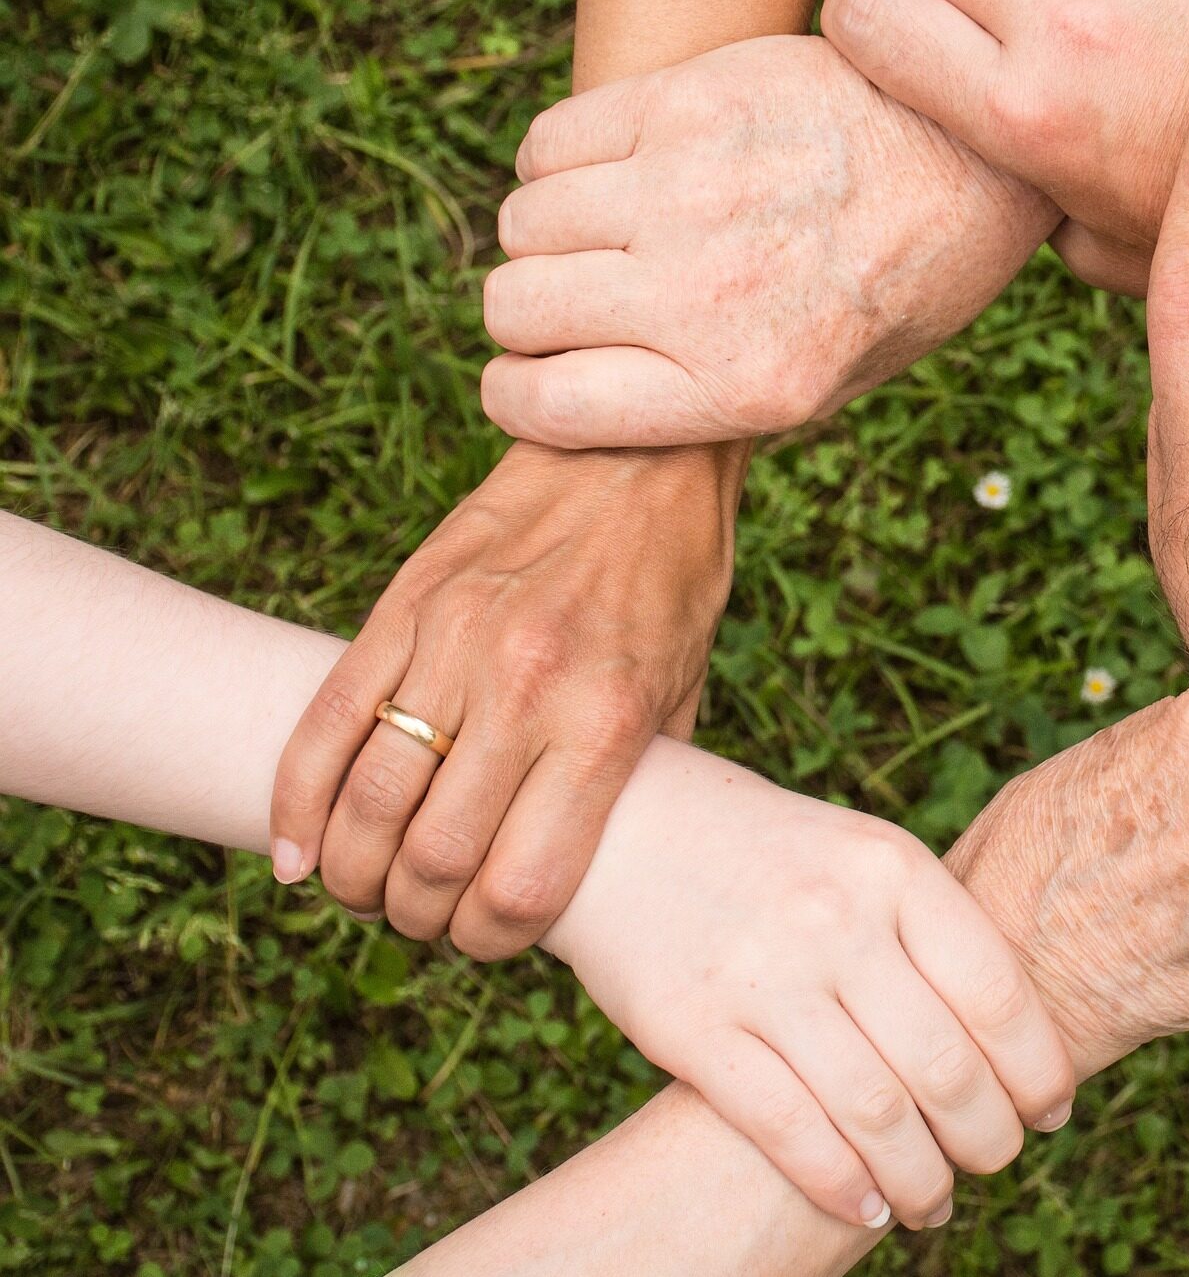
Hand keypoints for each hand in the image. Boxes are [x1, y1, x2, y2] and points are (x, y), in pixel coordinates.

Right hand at [269, 441, 741, 958]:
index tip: (487, 940)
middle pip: (432, 859)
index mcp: (604, 723)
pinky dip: (296, 801)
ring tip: (365, 888)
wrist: (637, 454)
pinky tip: (296, 851)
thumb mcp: (685, 692)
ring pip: (367, 800)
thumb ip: (636, 784)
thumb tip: (594, 871)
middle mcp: (525, 688)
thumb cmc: (672, 583)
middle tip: (423, 918)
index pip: (521, 886)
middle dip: (417, 917)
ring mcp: (454, 642)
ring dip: (353, 872)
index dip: (491, 942)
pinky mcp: (404, 604)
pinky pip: (327, 720)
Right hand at [479, 34, 1059, 447]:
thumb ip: (708, 401)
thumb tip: (585, 395)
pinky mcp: (689, 102)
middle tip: (574, 301)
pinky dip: (555, 163)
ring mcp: (690, 192)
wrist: (978, 155)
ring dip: (543, 236)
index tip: (527, 378)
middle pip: (516, 307)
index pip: (546, 405)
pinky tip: (609, 171)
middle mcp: (706, 295)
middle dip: (527, 315)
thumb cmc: (903, 282)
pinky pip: (550, 141)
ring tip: (599, 233)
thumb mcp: (829, 386)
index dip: (516, 395)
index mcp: (745, 387)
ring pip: (523, 223)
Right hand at [546, 741, 1075, 1230]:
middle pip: (947, 1068)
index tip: (1050, 1110)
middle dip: (988, 1139)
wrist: (622, 822)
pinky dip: (841, 1186)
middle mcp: (835, 918)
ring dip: (922, 1180)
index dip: (1037, 1070)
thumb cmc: (764, 849)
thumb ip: (926, 929)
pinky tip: (865, 1206)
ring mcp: (762, 975)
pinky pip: (789, 1130)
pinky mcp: (693, 1027)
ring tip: (933, 1201)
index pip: (998, 993)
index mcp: (890, 867)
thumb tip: (1013, 1041)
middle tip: (993, 1161)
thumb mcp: (857, 852)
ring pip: (876, 1115)